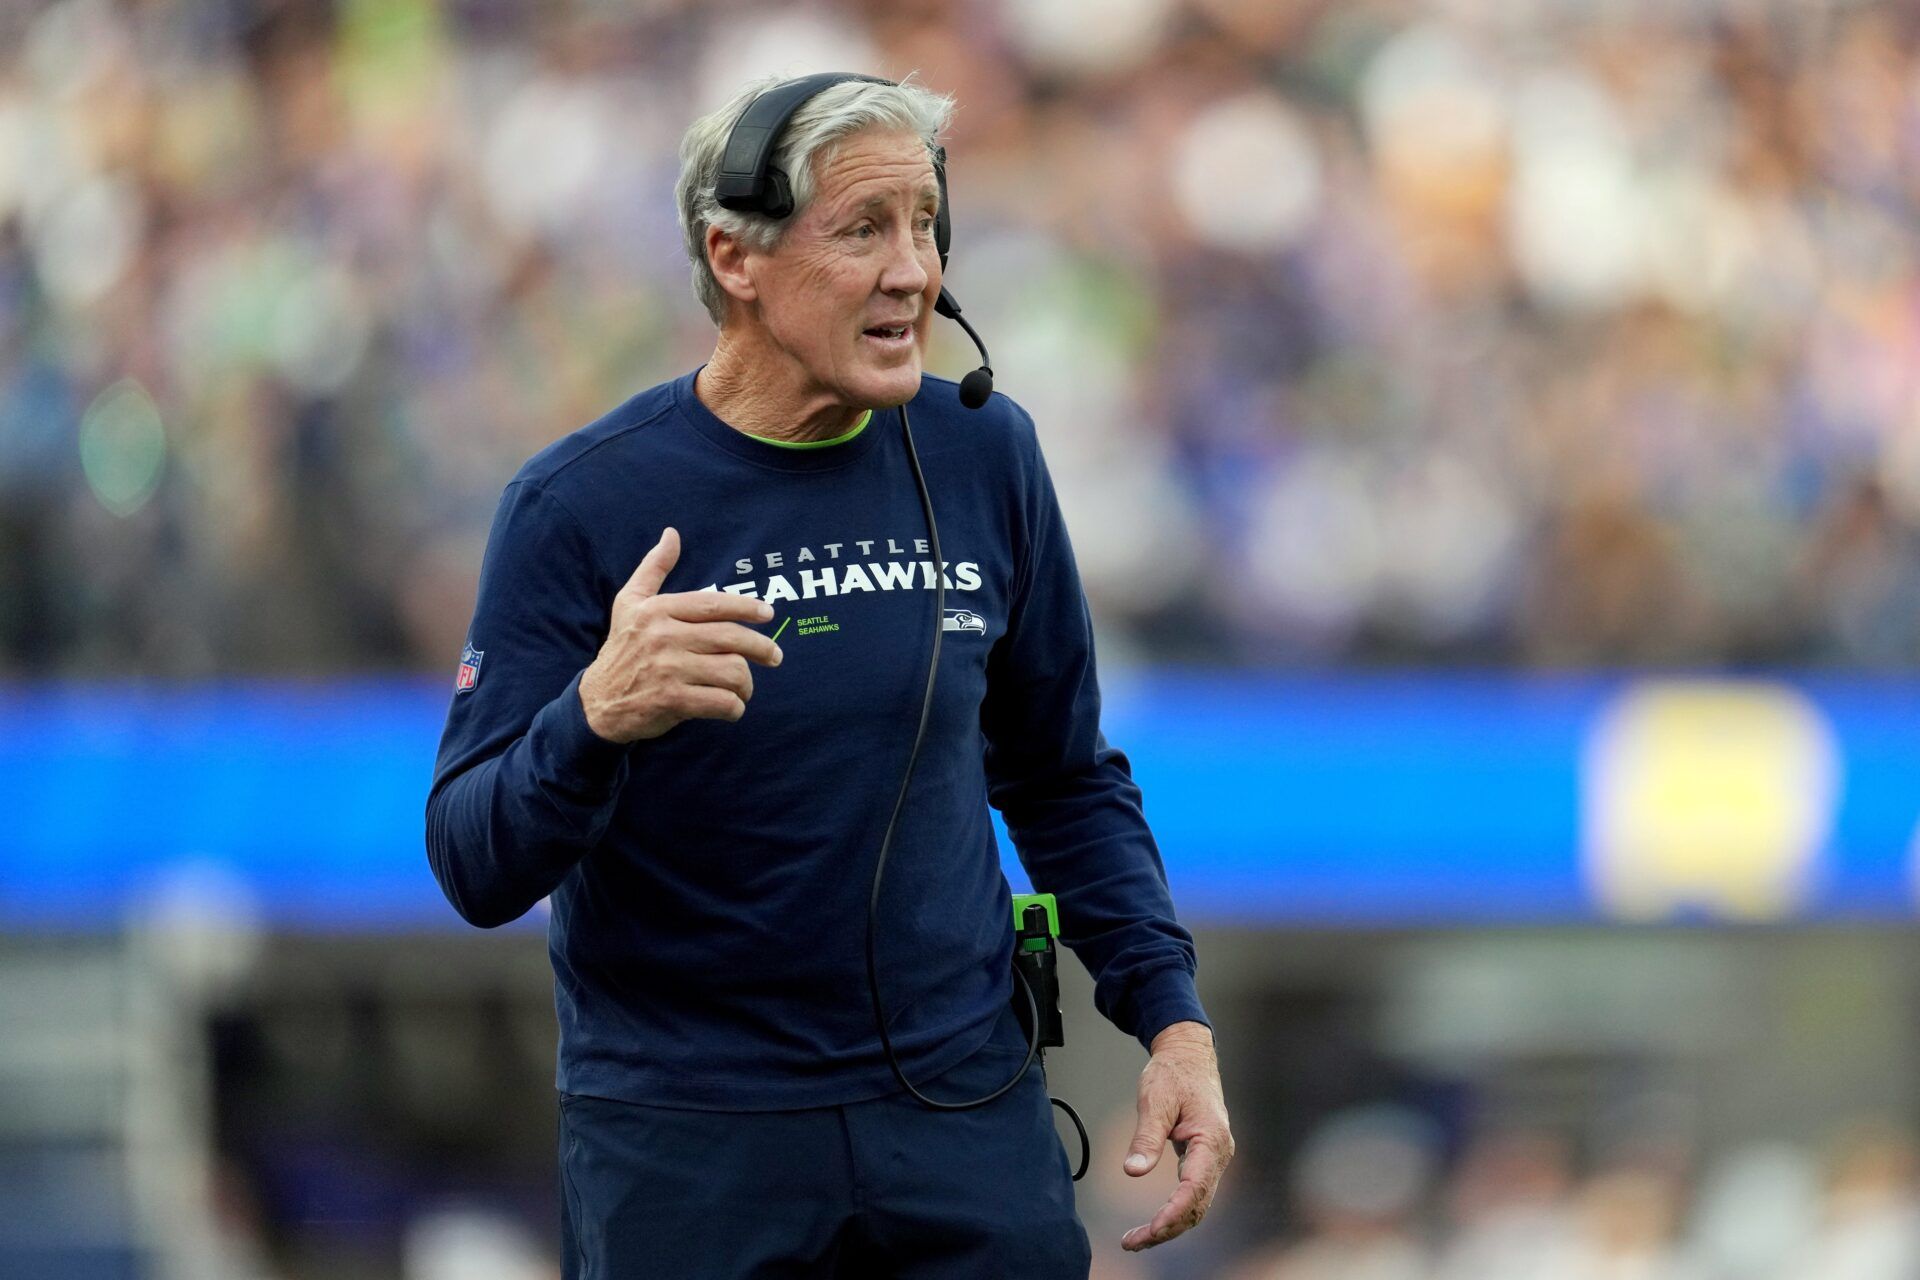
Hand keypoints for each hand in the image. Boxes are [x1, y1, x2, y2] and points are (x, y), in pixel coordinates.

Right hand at [579, 527, 783, 742]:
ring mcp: (668, 669)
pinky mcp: (671, 700)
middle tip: (775, 656)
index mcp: (658, 610)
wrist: (597, 702)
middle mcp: (664, 636)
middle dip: (762, 648)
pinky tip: (731, 707)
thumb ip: (654, 568)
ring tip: (744, 688)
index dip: (747, 608)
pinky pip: (721, 702)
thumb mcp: (629, 603)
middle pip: (731, 638)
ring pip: (732, 671)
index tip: (769, 614)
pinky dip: (734, 708)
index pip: (713, 605)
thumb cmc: (622, 648)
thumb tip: (672, 534)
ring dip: (746, 684)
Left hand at [1121, 1021, 1232, 1251]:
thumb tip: (1132, 1172)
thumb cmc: (1173, 1075)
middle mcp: (1218, 1154)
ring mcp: (1214, 1159)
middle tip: (1131, 1242)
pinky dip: (1174, 1212)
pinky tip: (1153, 1223)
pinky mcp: (1204, 1160)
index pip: (1194, 1187)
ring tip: (1135, 1240)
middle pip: (1197, 1205)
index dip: (1173, 1212)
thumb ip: (1146, 1138)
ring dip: (1170, 1225)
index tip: (1151, 1230)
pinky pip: (1193, 1194)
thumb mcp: (1154, 1101)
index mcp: (1211, 1140)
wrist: (1188, 1056)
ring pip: (1196, 1204)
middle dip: (1167, 1229)